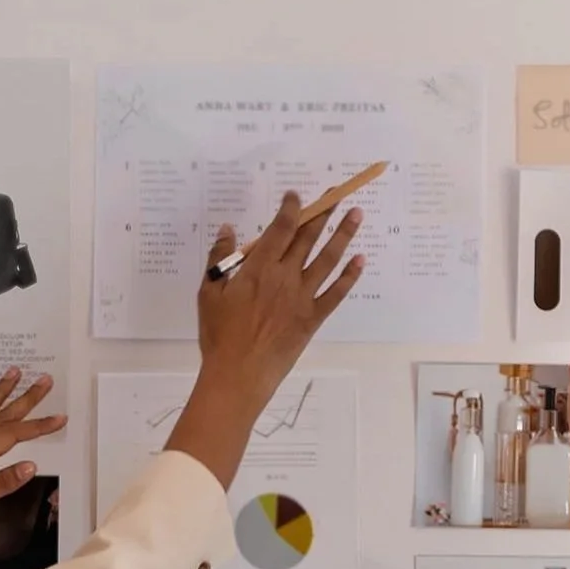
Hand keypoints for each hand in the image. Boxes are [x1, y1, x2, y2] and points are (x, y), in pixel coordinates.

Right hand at [164, 196, 364, 487]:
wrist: (239, 374)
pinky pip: (336, 293)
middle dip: (323, 213)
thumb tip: (227, 230)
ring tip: (357, 215)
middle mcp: (284, 277)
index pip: (280, 228)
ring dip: (343, 235)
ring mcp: (302, 297)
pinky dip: (350, 276)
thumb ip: (219, 258)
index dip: (291, 208)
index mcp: (259, 268)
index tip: (296, 196)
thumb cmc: (219, 336)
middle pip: (308, 238)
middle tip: (337, 194)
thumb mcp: (209, 293)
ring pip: (328, 259)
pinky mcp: (312, 318)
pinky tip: (360, 261)